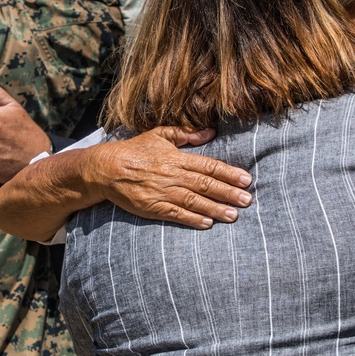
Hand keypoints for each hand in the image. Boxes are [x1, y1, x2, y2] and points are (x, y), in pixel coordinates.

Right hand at [83, 126, 252, 229]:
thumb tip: (210, 132)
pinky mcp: (153, 207)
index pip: (208, 165)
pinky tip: (207, 224)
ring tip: (233, 215)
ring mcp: (163, 192)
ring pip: (194, 201)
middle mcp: (172, 174)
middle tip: (247, 200)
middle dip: (228, 192)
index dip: (229, 173)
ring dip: (215, 208)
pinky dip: (192, 219)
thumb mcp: (159, 135)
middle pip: (205, 184)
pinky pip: (176, 214)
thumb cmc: (134, 150)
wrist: (106, 169)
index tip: (246, 179)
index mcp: (176, 157)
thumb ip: (185, 133)